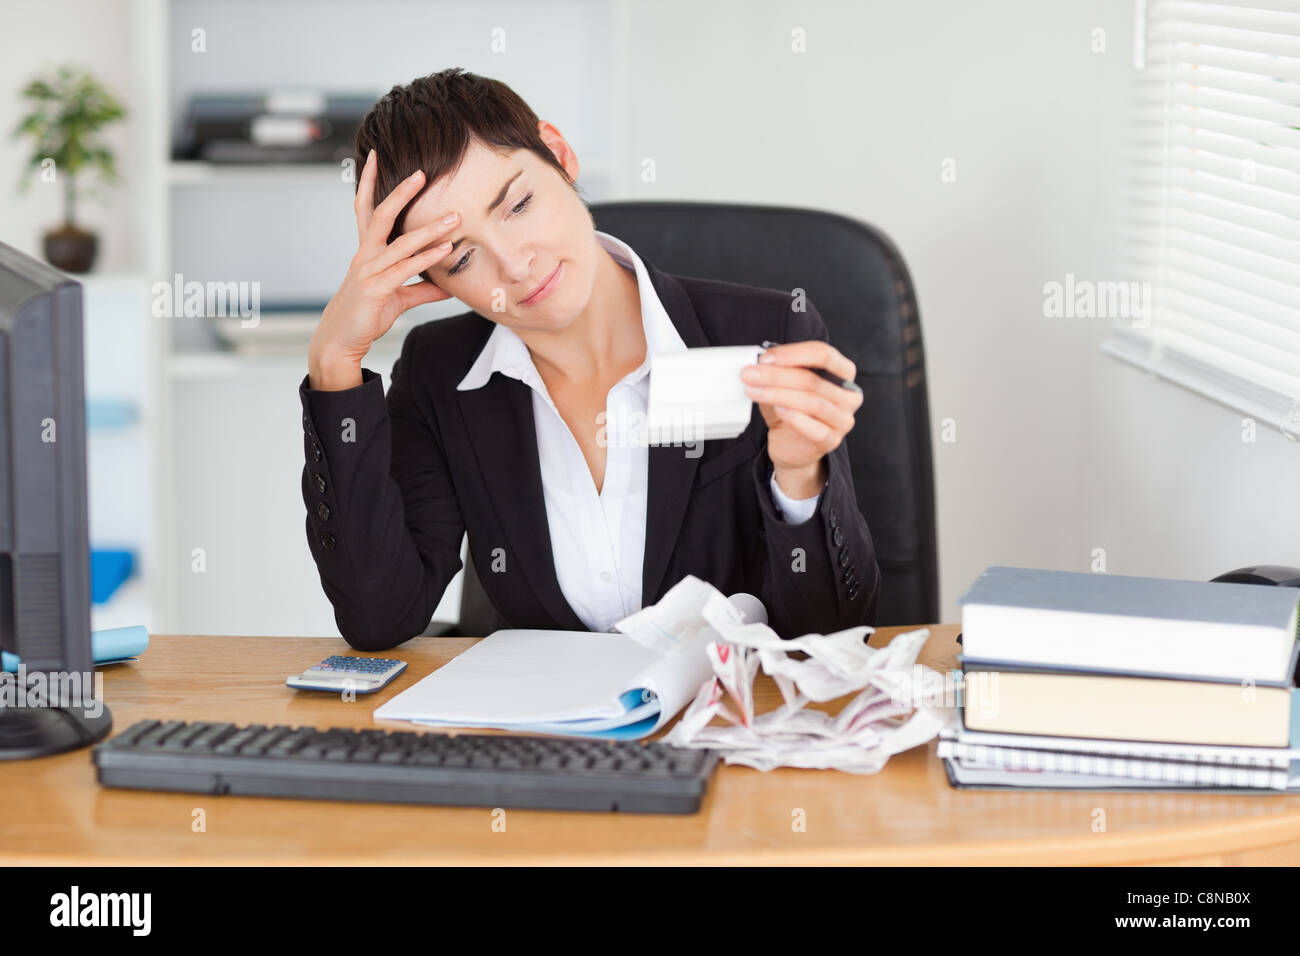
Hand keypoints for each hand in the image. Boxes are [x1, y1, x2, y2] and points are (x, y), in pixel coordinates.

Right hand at [308, 149, 459, 388]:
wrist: (340, 342)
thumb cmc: (365, 316)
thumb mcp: (397, 298)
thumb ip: (422, 289)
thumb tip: (447, 286)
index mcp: (367, 252)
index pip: (366, 209)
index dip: (369, 182)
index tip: (374, 156)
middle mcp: (365, 256)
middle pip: (381, 214)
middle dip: (400, 192)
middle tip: (421, 172)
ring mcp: (369, 271)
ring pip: (400, 242)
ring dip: (429, 229)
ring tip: (455, 218)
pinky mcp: (376, 289)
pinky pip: (405, 269)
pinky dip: (426, 258)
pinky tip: (445, 250)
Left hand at [740, 340, 861, 496]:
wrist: (791, 444)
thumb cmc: (791, 409)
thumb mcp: (784, 384)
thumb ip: (779, 369)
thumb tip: (762, 361)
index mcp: (843, 372)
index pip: (824, 354)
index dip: (794, 353)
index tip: (766, 358)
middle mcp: (849, 395)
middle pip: (813, 380)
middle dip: (777, 375)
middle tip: (750, 374)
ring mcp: (843, 419)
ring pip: (812, 402)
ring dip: (779, 394)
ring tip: (754, 391)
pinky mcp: (831, 440)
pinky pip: (815, 429)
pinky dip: (795, 417)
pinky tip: (778, 410)